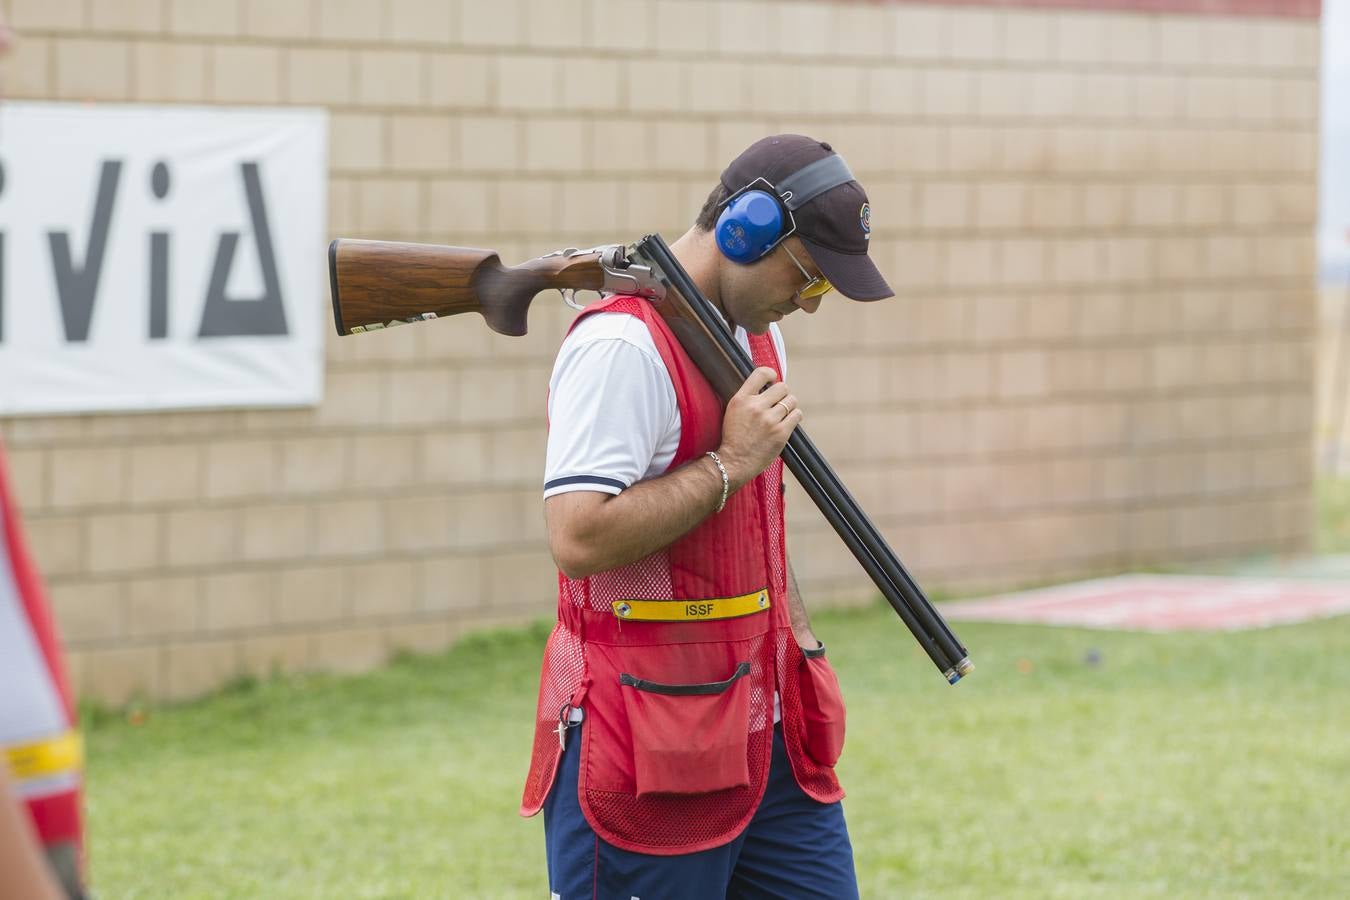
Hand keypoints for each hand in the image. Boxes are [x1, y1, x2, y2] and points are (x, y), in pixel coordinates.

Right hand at [716, 367, 801, 489]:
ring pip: (791, 400)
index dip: (771, 374)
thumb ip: (748, 397)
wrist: (734, 462)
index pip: (761, 373)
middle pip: (782, 387)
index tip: (772, 380)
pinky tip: (788, 420)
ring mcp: (769, 420)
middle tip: (778, 402)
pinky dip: (795, 416)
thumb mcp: (733, 411)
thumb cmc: (734, 437)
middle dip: (782, 393)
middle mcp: (756, 407)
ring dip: (789, 405)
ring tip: (783, 413)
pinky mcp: (781, 433)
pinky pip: (797, 415)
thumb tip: (767, 385)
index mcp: (741, 399)